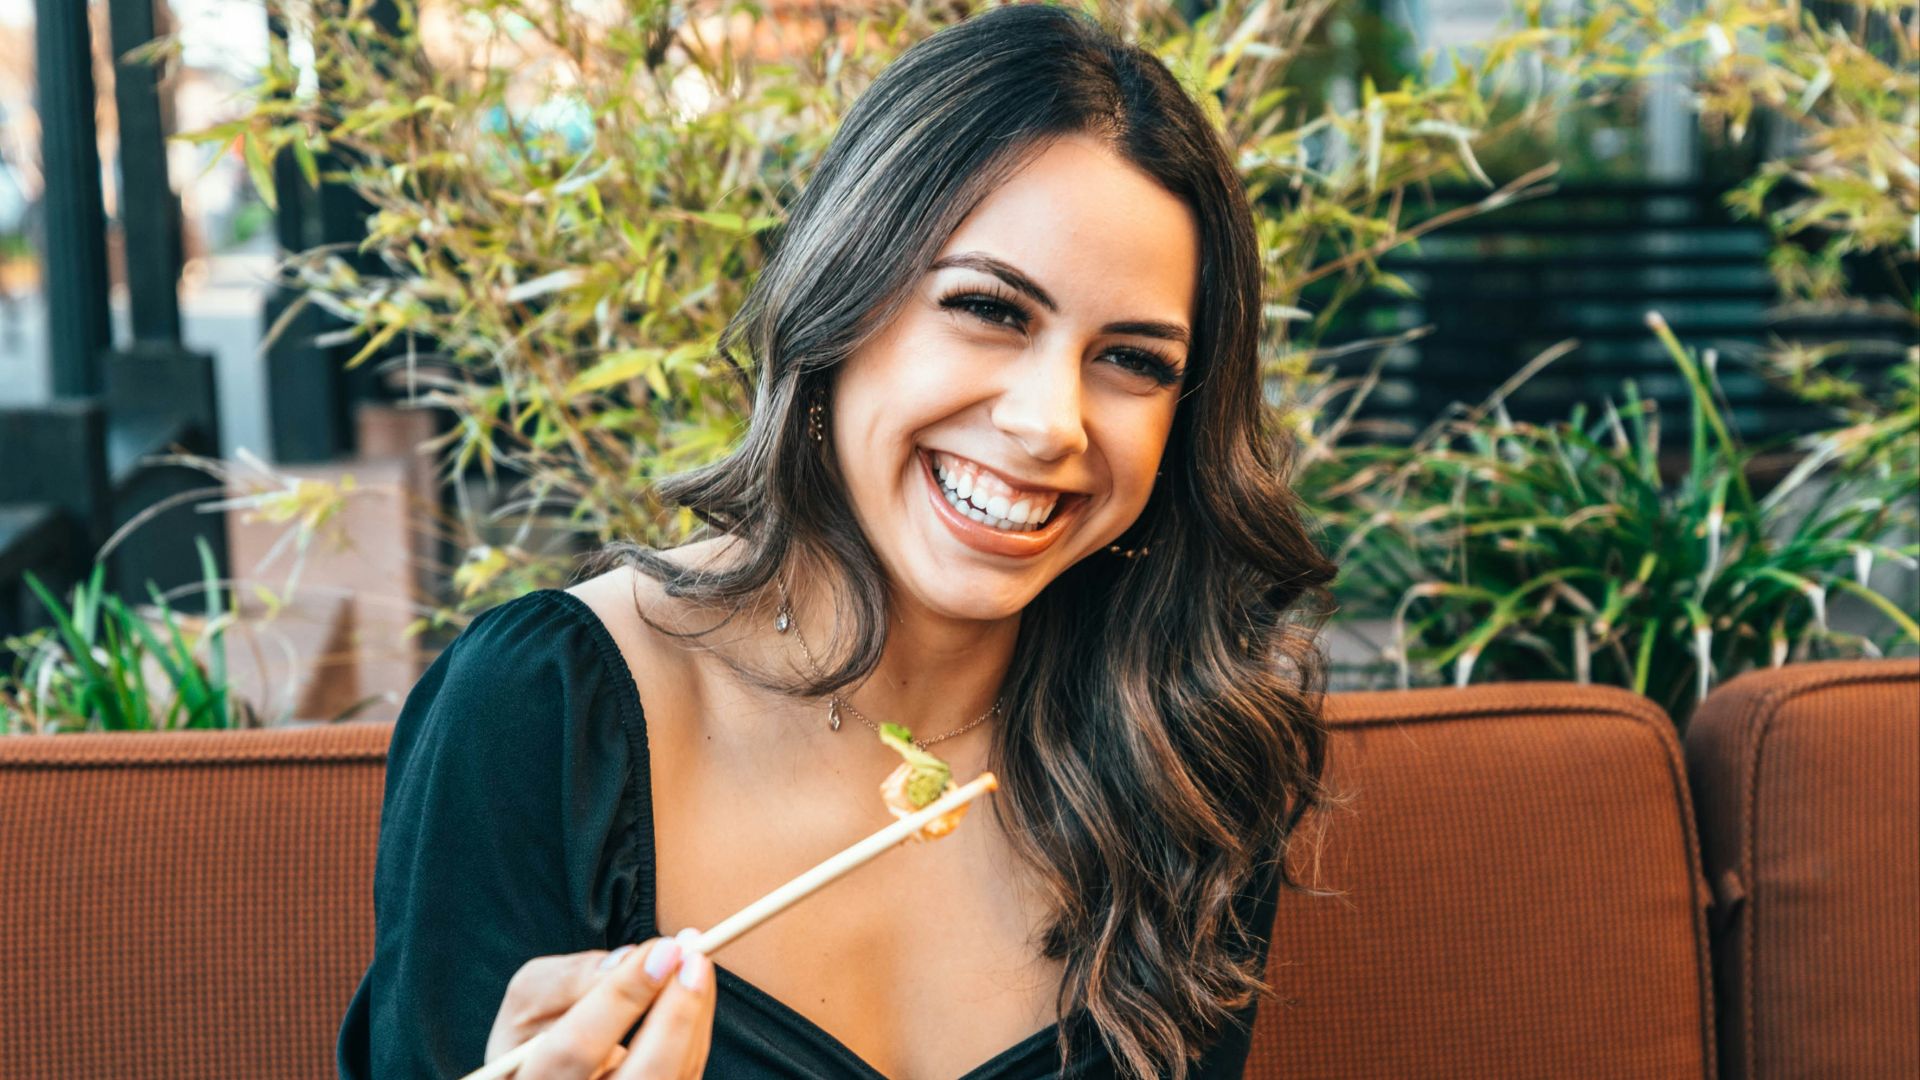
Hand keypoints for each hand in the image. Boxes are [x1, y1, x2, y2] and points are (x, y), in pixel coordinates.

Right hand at [484, 933, 716, 1078]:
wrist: (549, 1067)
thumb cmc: (534, 1024)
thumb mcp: (531, 994)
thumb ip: (569, 977)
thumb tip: (626, 961)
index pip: (578, 1046)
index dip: (622, 996)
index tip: (662, 950)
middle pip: (643, 1076)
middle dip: (675, 1015)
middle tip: (693, 960)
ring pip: (675, 1076)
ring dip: (695, 1015)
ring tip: (697, 962)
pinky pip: (687, 1073)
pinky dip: (697, 1029)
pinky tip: (694, 987)